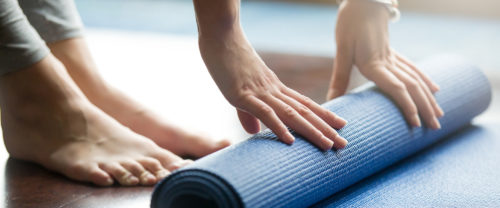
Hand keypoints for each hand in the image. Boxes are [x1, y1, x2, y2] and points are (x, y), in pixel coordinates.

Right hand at [198, 31, 347, 150]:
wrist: (220, 35)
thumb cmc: (228, 60)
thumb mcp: (239, 90)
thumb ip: (248, 113)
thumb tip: (255, 132)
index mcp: (274, 88)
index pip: (304, 103)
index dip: (323, 115)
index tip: (340, 125)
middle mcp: (273, 90)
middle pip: (304, 111)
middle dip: (325, 128)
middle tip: (343, 144)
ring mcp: (260, 92)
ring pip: (291, 114)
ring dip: (311, 130)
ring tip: (328, 144)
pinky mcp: (243, 94)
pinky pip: (265, 112)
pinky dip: (279, 127)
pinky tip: (290, 140)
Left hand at [327, 0, 443, 128]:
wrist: (363, 2)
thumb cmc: (350, 25)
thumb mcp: (342, 50)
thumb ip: (340, 77)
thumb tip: (331, 101)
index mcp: (375, 64)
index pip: (396, 88)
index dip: (407, 106)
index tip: (416, 124)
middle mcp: (389, 62)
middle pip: (412, 87)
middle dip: (425, 108)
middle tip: (436, 128)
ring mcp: (394, 57)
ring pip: (417, 79)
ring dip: (429, 98)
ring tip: (440, 115)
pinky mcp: (394, 53)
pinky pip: (414, 69)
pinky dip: (426, 80)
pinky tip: (435, 89)